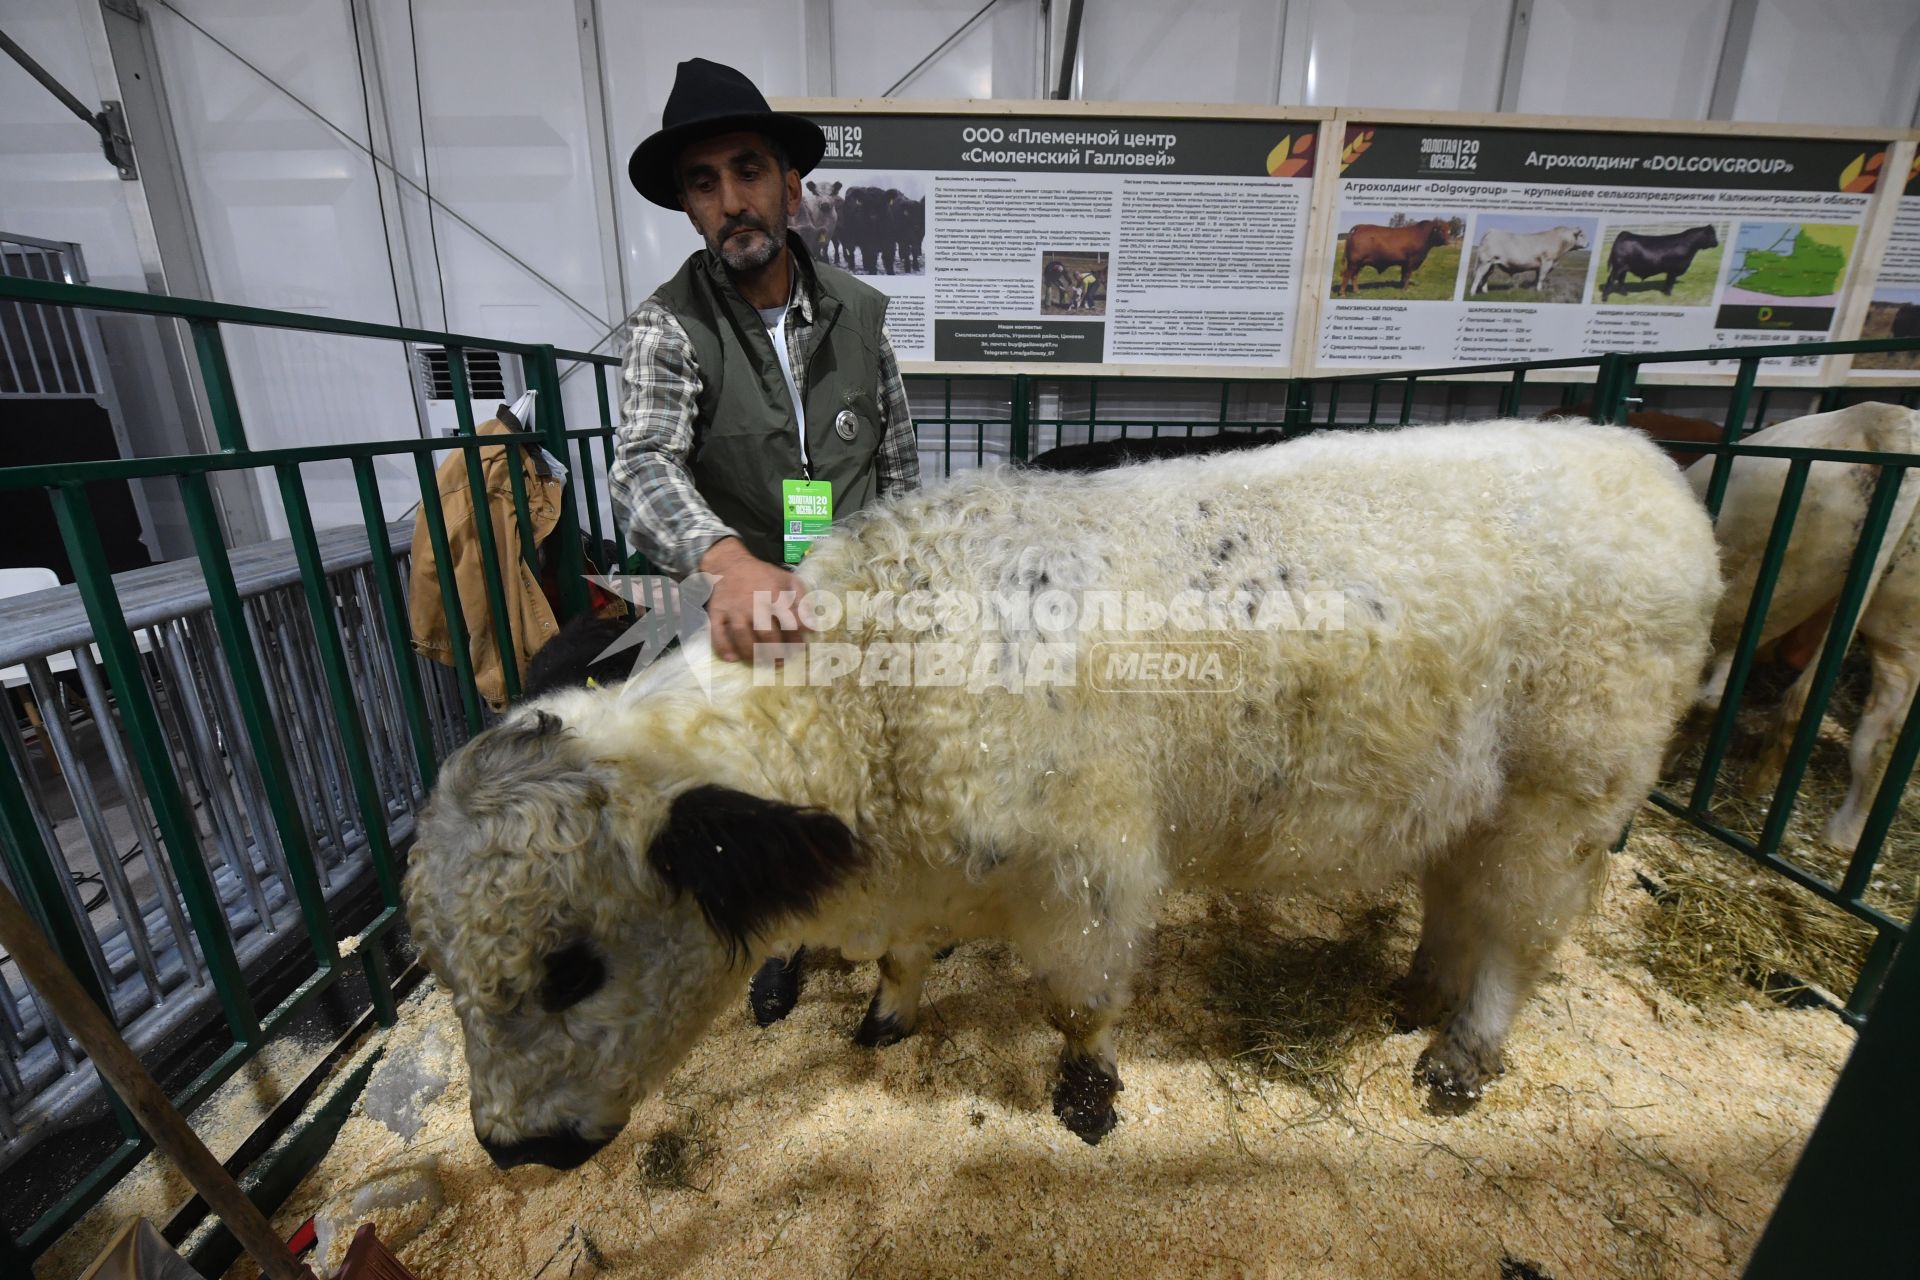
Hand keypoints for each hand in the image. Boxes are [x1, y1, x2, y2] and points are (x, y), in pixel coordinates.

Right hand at [697, 537, 809, 662]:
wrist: (730, 564)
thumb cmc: (764, 576)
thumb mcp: (789, 581)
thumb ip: (803, 603)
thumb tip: (813, 629)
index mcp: (775, 594)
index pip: (790, 623)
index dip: (797, 639)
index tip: (799, 649)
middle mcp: (754, 603)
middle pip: (766, 633)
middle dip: (776, 652)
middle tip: (780, 661)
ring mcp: (734, 608)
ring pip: (742, 636)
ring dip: (752, 654)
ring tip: (761, 663)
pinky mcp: (717, 612)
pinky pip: (717, 633)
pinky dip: (724, 647)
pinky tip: (732, 658)